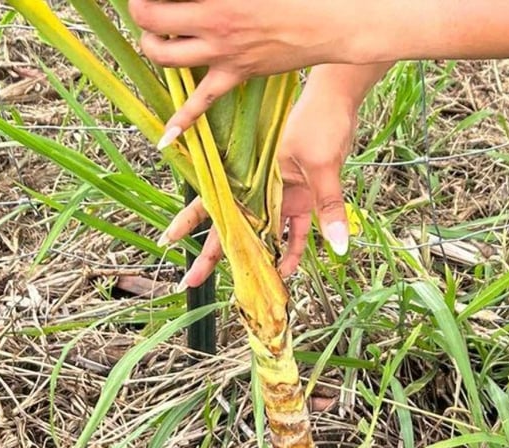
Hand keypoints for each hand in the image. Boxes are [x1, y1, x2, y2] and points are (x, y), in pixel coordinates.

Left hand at [129, 0, 382, 140]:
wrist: (329, 20)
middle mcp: (212, 24)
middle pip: (152, 22)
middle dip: (142, 14)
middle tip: (146, 8)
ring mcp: (222, 52)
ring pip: (165, 56)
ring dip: (151, 47)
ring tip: (154, 38)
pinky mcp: (237, 73)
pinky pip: (202, 101)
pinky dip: (183, 119)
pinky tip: (167, 136)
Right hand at [165, 83, 359, 288]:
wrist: (339, 101)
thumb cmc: (320, 122)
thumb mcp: (323, 165)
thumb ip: (329, 206)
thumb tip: (339, 243)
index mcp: (252, 173)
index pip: (215, 200)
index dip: (191, 220)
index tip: (169, 237)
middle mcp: (261, 186)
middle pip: (233, 225)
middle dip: (213, 254)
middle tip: (191, 280)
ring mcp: (281, 193)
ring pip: (262, 232)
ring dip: (257, 258)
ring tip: (249, 285)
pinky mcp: (303, 196)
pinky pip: (294, 229)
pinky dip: (293, 248)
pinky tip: (288, 269)